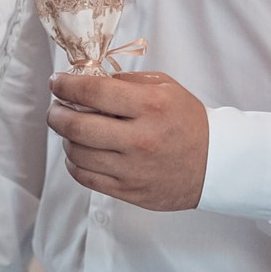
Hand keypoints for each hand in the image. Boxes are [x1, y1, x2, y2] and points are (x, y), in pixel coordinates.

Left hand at [48, 71, 206, 210]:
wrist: (215, 164)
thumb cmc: (188, 121)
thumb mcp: (166, 88)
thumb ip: (127, 81)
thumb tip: (89, 80)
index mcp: (150, 106)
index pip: (93, 91)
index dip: (66, 85)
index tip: (56, 82)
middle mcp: (139, 138)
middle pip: (77, 125)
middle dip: (56, 114)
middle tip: (55, 108)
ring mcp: (132, 168)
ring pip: (77, 153)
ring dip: (65, 138)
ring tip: (71, 130)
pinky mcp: (129, 191)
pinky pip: (86, 178)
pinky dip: (74, 163)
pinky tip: (79, 152)